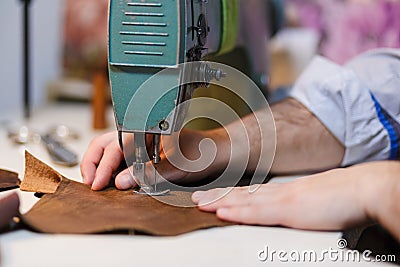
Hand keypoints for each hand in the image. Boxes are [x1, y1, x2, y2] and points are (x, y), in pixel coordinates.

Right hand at [81, 129, 225, 189]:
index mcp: (146, 131)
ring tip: (97, 182)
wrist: (217, 153)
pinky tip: (112, 180)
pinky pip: (120, 157)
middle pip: (105, 143)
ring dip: (100, 164)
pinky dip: (111, 167)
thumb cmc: (202, 152)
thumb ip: (149, 173)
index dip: (102, 166)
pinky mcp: (144, 152)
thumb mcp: (177, 166)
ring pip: (110, 148)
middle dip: (93, 162)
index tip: (97, 183)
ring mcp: (141, 143)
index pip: (114, 147)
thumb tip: (122, 181)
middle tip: (91, 182)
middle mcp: (140, 134)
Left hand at [192, 161, 398, 230]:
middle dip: (218, 196)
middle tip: (196, 198)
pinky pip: (259, 212)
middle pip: (243, 194)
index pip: (253, 193)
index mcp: (287, 191)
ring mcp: (284, 199)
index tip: (216, 195)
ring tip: (200, 203)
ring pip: (244, 201)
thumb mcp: (317, 199)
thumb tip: (295, 208)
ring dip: (220, 202)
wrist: (364, 188)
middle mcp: (280, 192)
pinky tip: (222, 212)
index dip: (231, 193)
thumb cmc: (345, 195)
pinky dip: (238, 211)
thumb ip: (302, 203)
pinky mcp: (291, 209)